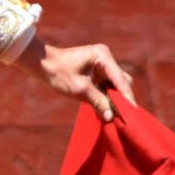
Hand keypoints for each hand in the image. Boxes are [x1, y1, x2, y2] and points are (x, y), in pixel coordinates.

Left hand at [19, 33, 134, 121]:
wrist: (42, 64)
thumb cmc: (58, 73)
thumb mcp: (79, 90)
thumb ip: (98, 102)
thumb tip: (112, 117)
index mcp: (103, 56)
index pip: (120, 79)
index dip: (126, 96)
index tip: (132, 112)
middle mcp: (106, 58)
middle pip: (122, 81)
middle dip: (122, 98)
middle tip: (125, 116)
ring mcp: (103, 64)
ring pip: (116, 84)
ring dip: (116, 98)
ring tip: (117, 115)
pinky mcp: (98, 71)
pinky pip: (108, 85)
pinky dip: (108, 96)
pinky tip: (108, 108)